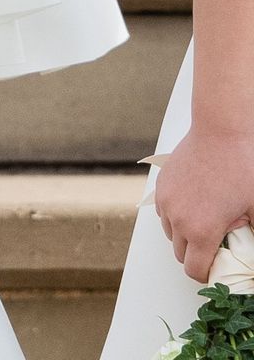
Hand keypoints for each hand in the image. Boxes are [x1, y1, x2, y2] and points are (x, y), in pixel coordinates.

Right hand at [155, 126, 253, 282]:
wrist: (223, 131)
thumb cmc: (242, 168)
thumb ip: (252, 237)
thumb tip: (251, 253)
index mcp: (201, 231)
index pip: (194, 270)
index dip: (206, 277)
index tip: (216, 273)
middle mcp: (178, 218)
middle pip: (180, 254)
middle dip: (197, 256)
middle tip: (217, 246)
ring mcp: (167, 200)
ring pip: (170, 232)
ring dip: (184, 235)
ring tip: (206, 222)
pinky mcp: (162, 185)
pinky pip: (164, 211)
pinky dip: (176, 215)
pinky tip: (196, 205)